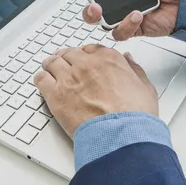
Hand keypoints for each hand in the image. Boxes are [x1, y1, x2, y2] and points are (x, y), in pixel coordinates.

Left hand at [34, 45, 157, 138]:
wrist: (121, 135)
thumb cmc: (134, 115)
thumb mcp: (144, 86)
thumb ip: (134, 70)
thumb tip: (128, 60)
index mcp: (107, 59)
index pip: (90, 49)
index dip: (86, 56)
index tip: (84, 62)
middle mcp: (85, 64)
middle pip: (69, 53)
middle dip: (67, 59)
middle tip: (66, 65)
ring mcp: (68, 78)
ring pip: (52, 62)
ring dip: (51, 65)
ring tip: (51, 70)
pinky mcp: (55, 95)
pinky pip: (41, 79)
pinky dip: (41, 79)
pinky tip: (43, 82)